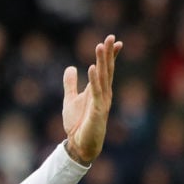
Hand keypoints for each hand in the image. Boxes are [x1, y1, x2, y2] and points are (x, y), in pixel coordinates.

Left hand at [62, 34, 122, 164]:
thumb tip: (70, 68)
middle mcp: (104, 94)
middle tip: (110, 37)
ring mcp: (102, 102)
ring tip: (101, 47)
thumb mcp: (70, 100)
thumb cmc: (78, 124)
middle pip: (106, 70)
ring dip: (102, 62)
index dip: (110, 56)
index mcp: (99, 91)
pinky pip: (96, 93)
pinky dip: (94, 80)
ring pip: (103, 78)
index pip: (106, 70)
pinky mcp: (98, 111)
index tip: (113, 41)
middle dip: (108, 54)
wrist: (79, 145)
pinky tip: (91, 68)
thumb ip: (70, 84)